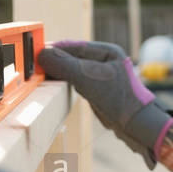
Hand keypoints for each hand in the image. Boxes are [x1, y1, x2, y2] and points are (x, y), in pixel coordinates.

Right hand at [37, 40, 172, 169]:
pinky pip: (78, 83)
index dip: (55, 49)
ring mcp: (102, 76)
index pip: (75, 46)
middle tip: (35, 66)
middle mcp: (105, 61)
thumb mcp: (88, 79)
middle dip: (56, 61)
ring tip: (41, 75)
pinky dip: (66, 83)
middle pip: (73, 58)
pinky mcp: (99, 91)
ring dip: (59, 72)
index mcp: (107, 51)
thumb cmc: (119, 99)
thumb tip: (42, 54)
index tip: (36, 53)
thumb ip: (65, 65)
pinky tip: (55, 86)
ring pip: (74, 71)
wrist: (137, 125)